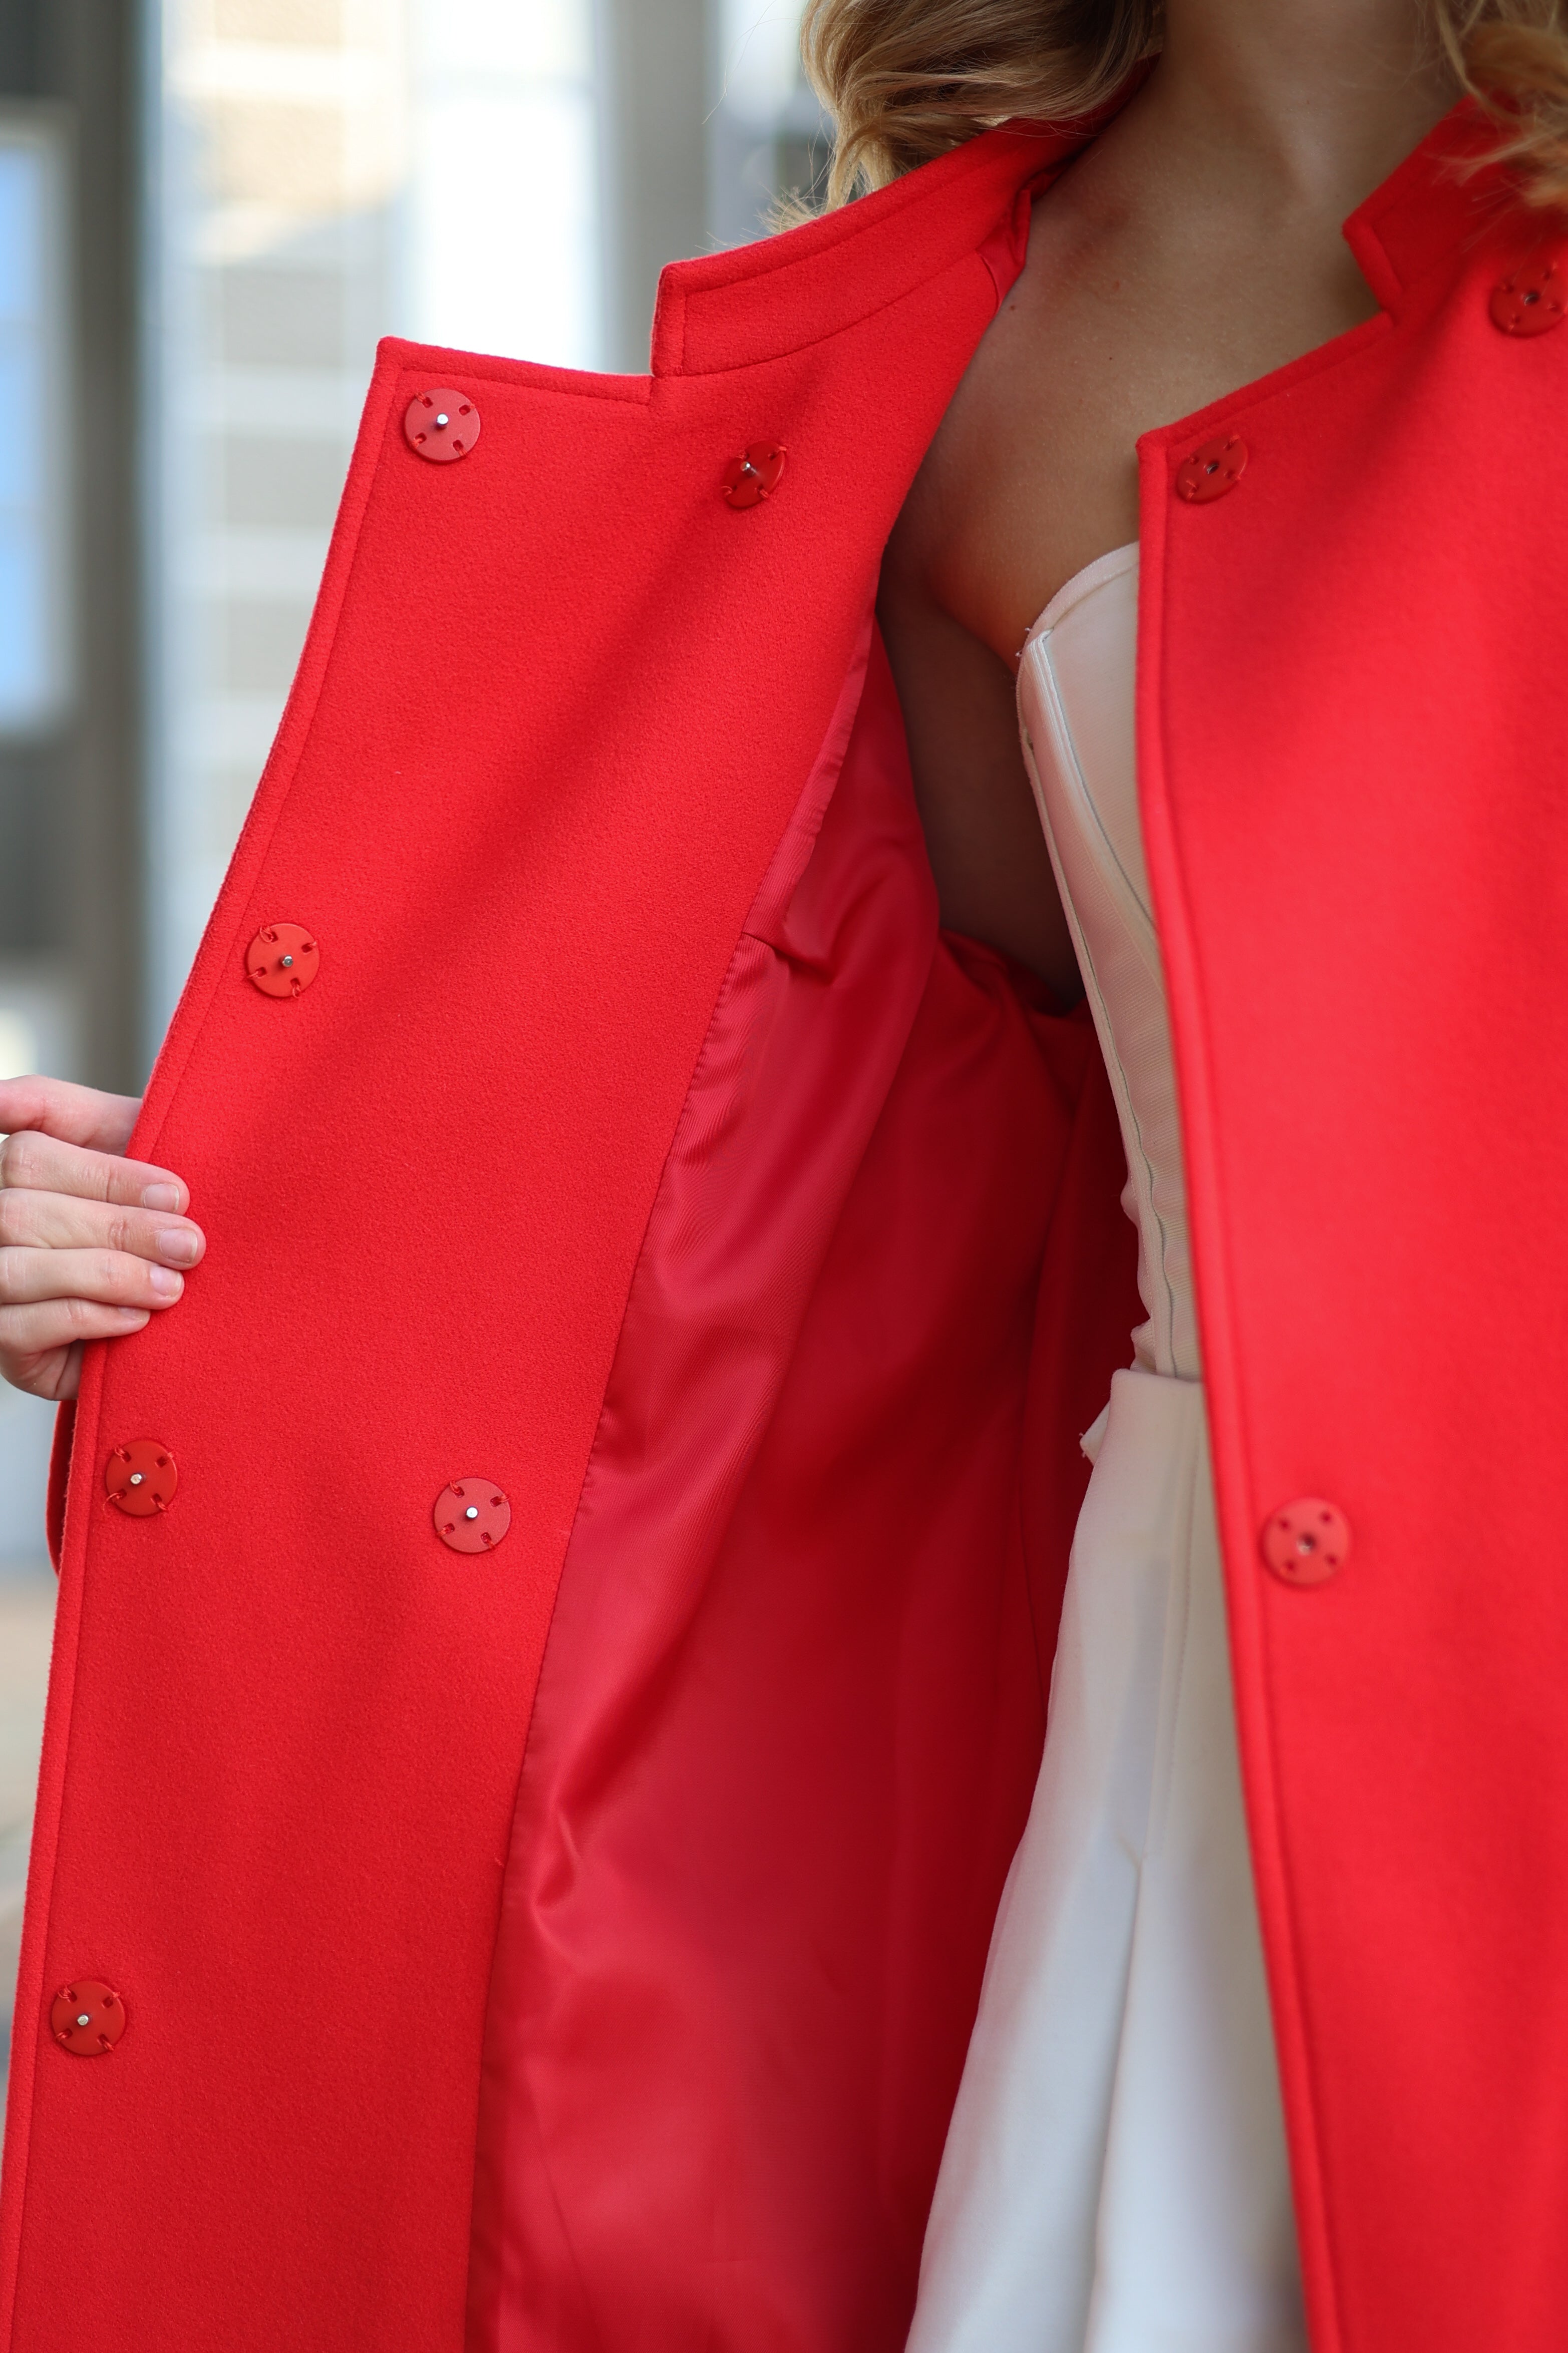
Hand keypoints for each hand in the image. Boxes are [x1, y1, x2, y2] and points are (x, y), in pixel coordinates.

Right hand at [0, 1077, 203, 1402]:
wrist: (191, 1288)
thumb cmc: (156, 1206)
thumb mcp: (126, 1143)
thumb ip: (67, 1111)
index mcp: (19, 1171)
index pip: (30, 1156)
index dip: (106, 1176)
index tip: (177, 1193)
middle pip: (22, 1212)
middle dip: (119, 1228)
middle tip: (189, 1245)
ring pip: (16, 1270)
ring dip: (106, 1276)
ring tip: (171, 1286)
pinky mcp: (4, 1345)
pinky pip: (22, 1328)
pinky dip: (88, 1318)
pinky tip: (138, 1318)